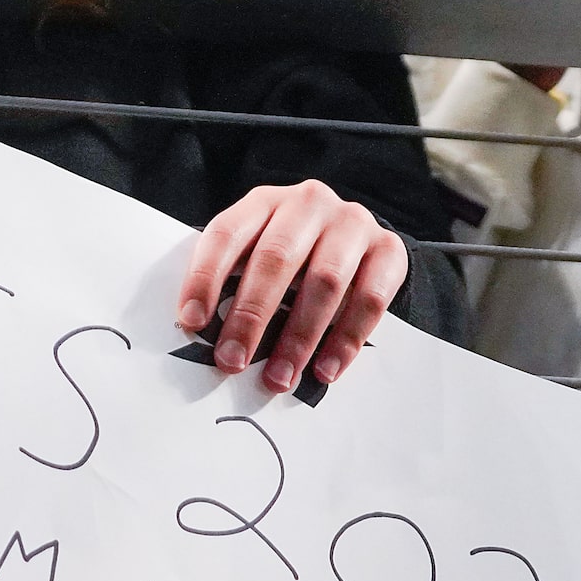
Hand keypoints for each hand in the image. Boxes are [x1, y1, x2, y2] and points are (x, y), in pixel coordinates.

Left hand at [177, 181, 408, 393]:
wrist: (353, 239)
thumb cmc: (288, 255)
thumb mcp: (253, 253)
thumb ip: (228, 282)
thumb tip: (199, 334)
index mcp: (263, 202)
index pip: (226, 234)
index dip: (205, 278)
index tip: (192, 323)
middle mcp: (309, 203)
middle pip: (276, 259)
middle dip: (251, 317)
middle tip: (232, 361)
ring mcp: (352, 223)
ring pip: (325, 280)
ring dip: (299, 337)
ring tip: (279, 378)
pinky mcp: (388, 249)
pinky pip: (370, 298)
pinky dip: (346, 340)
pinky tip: (325, 370)